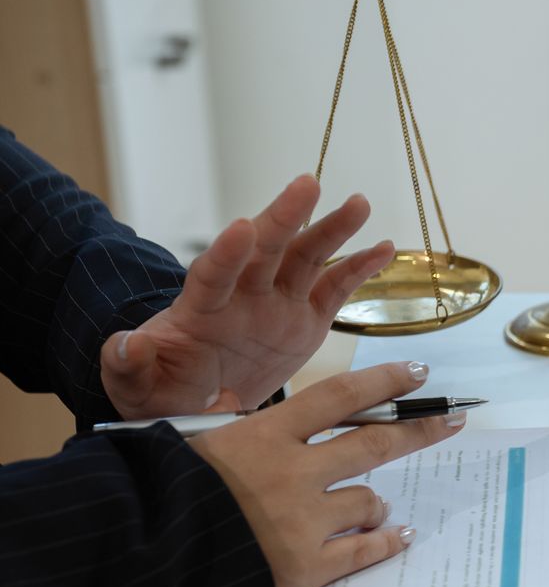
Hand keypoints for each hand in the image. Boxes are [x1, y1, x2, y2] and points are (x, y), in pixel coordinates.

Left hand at [102, 175, 393, 418]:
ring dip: (331, 230)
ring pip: (305, 259)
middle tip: (306, 184)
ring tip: (359, 203)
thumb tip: (127, 343)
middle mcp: (242, 297)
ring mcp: (276, 305)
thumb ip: (127, 364)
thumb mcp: (136, 384)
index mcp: (199, 311)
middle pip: (265, 251)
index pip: (213, 275)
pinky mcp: (305, 320)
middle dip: (285, 217)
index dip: (228, 253)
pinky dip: (359, 268)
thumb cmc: (161, 391)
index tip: (243, 226)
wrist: (196, 401)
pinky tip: (384, 248)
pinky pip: (335, 289)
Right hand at [189, 361, 463, 586]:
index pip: (340, 397)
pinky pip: (364, 551)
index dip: (384, 383)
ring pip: (369, 501)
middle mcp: (294, 471)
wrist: (144, 555)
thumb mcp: (188, 442)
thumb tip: (232, 399)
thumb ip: (221, 420)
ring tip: (378, 507)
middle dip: (418, 429)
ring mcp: (304, 519)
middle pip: (374, 443)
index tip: (418, 375)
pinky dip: (386, 543)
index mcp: (265, 434)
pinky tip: (399, 537)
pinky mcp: (307, 565)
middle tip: (450, 420)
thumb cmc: (162, 494)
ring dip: (378, 503)